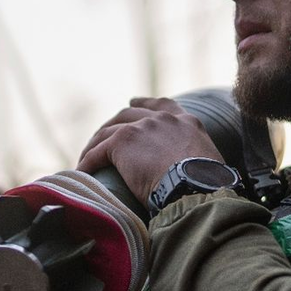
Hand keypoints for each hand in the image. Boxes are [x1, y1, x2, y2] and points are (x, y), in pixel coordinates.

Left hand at [77, 97, 224, 205]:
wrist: (193, 188)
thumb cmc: (205, 187)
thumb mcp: (208, 165)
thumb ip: (196, 160)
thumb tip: (191, 177)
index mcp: (187, 122)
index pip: (162, 106)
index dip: (145, 104)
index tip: (133, 102)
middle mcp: (163, 120)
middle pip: (129, 115)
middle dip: (114, 123)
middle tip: (102, 134)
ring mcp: (140, 128)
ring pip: (108, 132)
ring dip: (95, 145)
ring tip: (87, 158)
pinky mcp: (121, 141)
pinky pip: (97, 152)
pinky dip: (88, 162)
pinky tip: (82, 172)